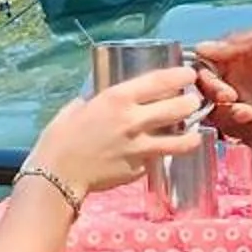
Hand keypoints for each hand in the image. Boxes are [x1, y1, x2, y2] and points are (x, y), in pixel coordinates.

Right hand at [30, 68, 206, 198]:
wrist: (57, 175)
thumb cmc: (61, 137)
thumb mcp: (80, 106)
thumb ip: (101, 100)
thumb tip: (110, 96)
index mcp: (117, 98)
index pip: (160, 81)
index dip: (181, 76)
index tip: (189, 75)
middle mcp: (134, 120)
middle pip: (178, 108)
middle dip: (191, 103)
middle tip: (192, 102)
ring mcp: (140, 147)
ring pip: (180, 140)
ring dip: (191, 134)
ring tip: (194, 133)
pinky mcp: (140, 169)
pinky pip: (158, 158)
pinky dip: (163, 154)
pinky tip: (162, 153)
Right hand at [193, 25, 251, 139]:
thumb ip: (239, 46)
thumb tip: (204, 47)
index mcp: (238, 59)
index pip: (205, 77)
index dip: (210, 89)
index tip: (226, 94)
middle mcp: (243, 84)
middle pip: (215, 108)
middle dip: (229, 115)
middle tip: (248, 111)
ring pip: (234, 129)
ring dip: (250, 128)